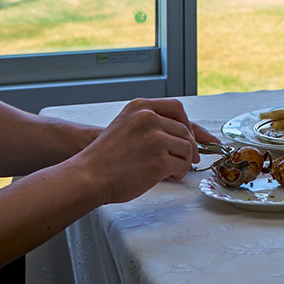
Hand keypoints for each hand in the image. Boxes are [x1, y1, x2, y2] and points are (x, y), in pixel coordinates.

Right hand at [75, 98, 201, 203]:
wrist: (88, 176)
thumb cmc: (104, 158)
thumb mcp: (125, 126)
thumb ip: (149, 125)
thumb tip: (180, 135)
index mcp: (140, 107)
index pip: (177, 108)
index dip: (188, 123)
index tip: (195, 135)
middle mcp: (149, 119)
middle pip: (184, 130)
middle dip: (189, 147)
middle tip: (190, 158)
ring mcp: (155, 139)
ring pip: (186, 148)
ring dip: (184, 161)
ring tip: (173, 170)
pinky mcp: (159, 160)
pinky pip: (182, 165)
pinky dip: (180, 172)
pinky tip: (171, 176)